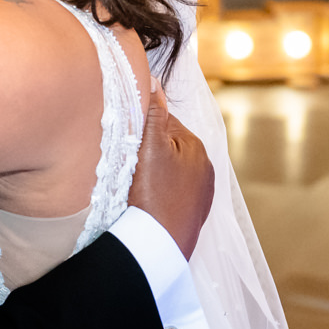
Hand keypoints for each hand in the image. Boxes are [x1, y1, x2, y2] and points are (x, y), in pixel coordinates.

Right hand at [127, 89, 213, 258]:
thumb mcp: (149, 147)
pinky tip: (145, 201)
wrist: (158, 247)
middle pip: (167, 146)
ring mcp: (201, 192)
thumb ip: (154, 112)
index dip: (139, 129)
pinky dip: (159, 193)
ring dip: (152, 172)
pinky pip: (172, 192)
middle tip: (126, 165)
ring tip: (134, 185)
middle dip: (147, 151)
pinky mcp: (193, 213)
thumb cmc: (153, 196)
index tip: (124, 141)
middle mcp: (204, 167)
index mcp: (196, 146)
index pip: (163, 122)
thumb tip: (155, 81)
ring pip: (169, 170)